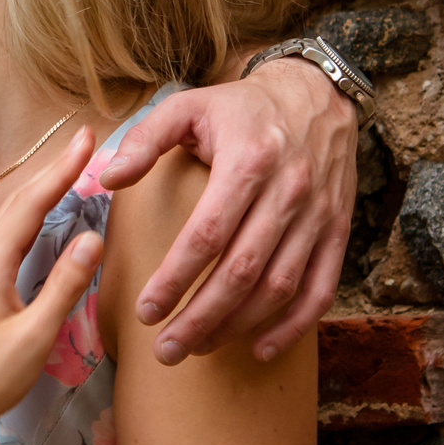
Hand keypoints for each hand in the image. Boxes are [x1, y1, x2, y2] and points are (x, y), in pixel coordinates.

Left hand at [0, 129, 104, 444]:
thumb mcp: (37, 336)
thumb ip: (65, 286)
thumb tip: (93, 238)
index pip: (31, 205)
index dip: (61, 170)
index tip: (85, 139)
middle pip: (15, 205)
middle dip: (50, 172)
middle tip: (80, 143)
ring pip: (3, 222)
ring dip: (35, 194)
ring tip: (64, 174)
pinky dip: (22, 221)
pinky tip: (32, 224)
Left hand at [97, 58, 356, 365]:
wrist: (318, 94)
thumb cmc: (243, 108)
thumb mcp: (189, 106)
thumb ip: (145, 140)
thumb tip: (106, 178)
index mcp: (247, 162)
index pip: (207, 235)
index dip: (176, 278)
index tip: (146, 311)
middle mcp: (288, 192)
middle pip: (242, 271)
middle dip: (200, 318)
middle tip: (165, 350)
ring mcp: (317, 216)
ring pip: (278, 287)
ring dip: (237, 326)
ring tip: (197, 348)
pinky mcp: (337, 231)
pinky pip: (320, 289)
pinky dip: (294, 327)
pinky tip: (261, 348)